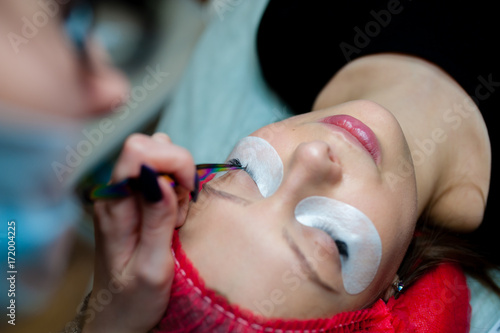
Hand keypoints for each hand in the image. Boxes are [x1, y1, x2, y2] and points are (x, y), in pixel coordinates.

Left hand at [82, 133, 195, 332]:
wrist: (115, 317)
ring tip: (173, 220)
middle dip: (178, 172)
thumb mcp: (151, 267)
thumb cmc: (132, 299)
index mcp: (114, 206)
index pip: (138, 150)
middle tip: (179, 213)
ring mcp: (121, 194)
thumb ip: (156, 220)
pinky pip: (158, 175)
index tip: (187, 191)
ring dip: (177, 181)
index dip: (172, 161)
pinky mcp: (131, 199)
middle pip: (150, 147)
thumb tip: (158, 178)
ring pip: (157, 158)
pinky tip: (170, 217)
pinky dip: (174, 189)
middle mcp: (113, 193)